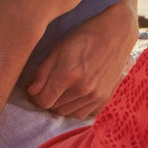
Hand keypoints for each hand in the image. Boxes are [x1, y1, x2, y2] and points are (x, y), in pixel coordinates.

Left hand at [27, 0, 135, 116]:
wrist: (116, 33)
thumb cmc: (84, 36)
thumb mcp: (58, 49)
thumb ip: (43, 72)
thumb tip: (32, 92)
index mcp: (69, 74)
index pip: (44, 101)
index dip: (35, 96)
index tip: (35, 90)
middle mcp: (83, 89)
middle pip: (55, 108)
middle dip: (48, 98)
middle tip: (48, 86)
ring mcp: (96, 95)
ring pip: (68, 113)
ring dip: (61, 104)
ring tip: (62, 88)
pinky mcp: (105, 98)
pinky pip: (83, 113)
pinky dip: (75, 107)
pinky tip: (74, 93)